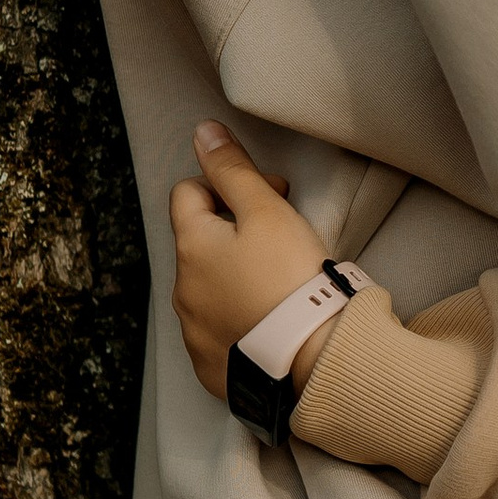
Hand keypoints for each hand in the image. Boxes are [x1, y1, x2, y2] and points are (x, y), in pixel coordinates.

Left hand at [170, 122, 332, 400]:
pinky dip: (240, 321)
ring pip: (208, 288)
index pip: (188, 192)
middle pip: (199, 242)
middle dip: (234, 231)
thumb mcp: (267, 210)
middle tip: (284, 238)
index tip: (272, 196)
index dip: (228, 183)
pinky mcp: (213, 366)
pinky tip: (272, 321)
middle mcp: (182, 290)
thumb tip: (202, 131)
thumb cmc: (294, 278)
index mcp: (192, 247)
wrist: (315, 358)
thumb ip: (232, 168)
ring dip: (236, 277)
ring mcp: (195, 333)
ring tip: (281, 285)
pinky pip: (220, 333)